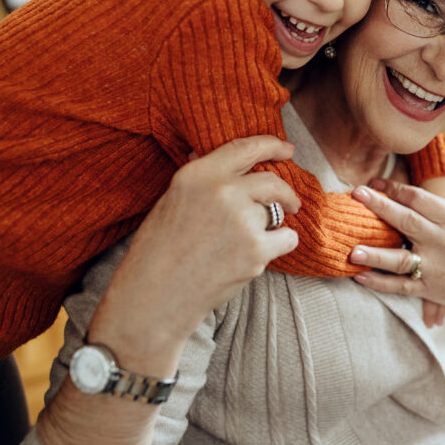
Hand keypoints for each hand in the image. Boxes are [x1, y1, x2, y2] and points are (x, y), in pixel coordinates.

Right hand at [89, 136, 300, 367]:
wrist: (154, 298)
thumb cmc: (157, 251)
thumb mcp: (170, 201)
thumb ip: (199, 179)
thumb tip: (208, 153)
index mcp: (197, 174)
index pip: (245, 148)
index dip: (271, 145)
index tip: (287, 149)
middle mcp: (222, 192)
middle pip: (272, 181)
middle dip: (286, 192)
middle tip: (291, 202)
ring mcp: (242, 220)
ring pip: (277, 213)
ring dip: (271, 225)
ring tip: (245, 243)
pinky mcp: (256, 250)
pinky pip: (286, 238)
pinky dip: (280, 245)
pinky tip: (259, 255)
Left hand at [349, 145, 444, 342]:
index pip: (420, 199)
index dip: (396, 189)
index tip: (373, 181)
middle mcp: (443, 241)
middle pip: (407, 221)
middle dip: (380, 207)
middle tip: (355, 194)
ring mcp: (436, 268)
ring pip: (402, 260)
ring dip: (376, 255)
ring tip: (352, 250)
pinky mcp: (431, 290)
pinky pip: (402, 287)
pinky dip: (381, 283)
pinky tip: (360, 276)